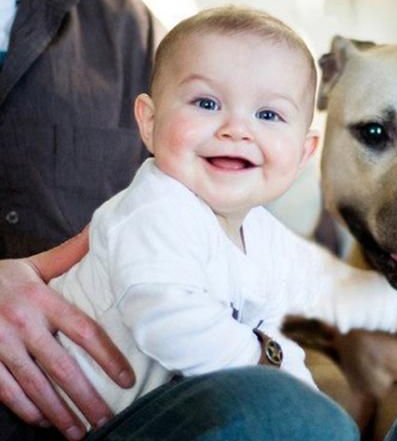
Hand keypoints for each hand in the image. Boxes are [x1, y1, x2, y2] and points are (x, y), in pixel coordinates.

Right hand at [0, 246, 133, 438]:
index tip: (127, 379)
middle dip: (86, 397)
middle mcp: (23, 323)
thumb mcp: (32, 264)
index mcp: (42, 300)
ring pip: (34, 385)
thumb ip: (67, 256)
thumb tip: (97, 233)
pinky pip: (4, 391)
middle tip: (108, 419)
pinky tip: (44, 422)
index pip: (84, 331)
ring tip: (80, 431)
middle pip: (62, 367)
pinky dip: (25, 409)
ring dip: (58, 412)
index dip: (108, 357)